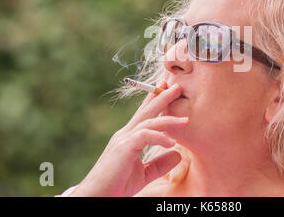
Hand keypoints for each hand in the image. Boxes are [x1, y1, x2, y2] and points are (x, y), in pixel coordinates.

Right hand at [69, 82, 187, 196]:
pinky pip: (144, 136)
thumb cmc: (116, 186)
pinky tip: (172, 143)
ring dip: (168, 119)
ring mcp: (123, 140)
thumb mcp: (143, 174)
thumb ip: (159, 164)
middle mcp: (125, 134)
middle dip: (161, 97)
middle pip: (146, 111)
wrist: (97, 196)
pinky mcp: (124, 148)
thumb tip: (179, 154)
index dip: (155, 101)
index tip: (166, 89)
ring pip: (149, 122)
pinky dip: (159, 137)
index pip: (144, 115)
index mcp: (129, 138)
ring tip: (186, 120)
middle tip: (176, 86)